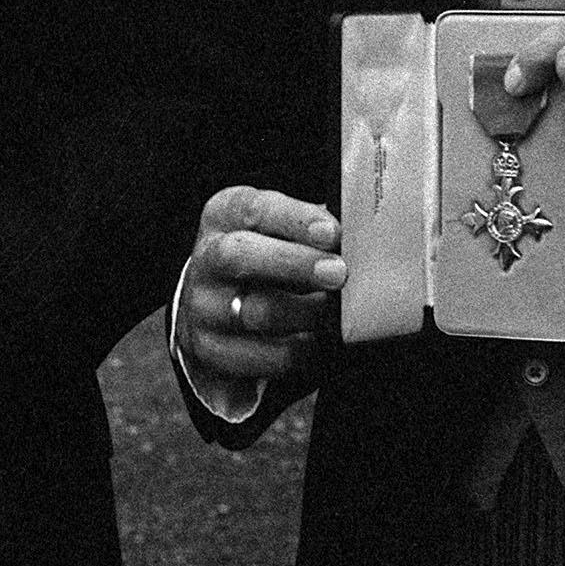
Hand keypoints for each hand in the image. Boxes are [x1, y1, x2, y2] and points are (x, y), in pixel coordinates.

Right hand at [176, 186, 342, 394]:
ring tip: (335, 313)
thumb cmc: (265, 262)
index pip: (253, 209)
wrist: (219, 311)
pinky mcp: (211, 350)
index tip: (332, 233)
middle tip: (338, 274)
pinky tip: (318, 342)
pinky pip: (260, 356)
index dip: (294, 220)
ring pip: (255, 311)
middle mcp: (207, 259)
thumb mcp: (279, 233)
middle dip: (295, 264)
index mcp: (225, 216)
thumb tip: (361, 235)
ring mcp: (203, 306)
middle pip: (240, 256)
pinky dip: (297, 352)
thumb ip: (311, 231)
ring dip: (305, 314)